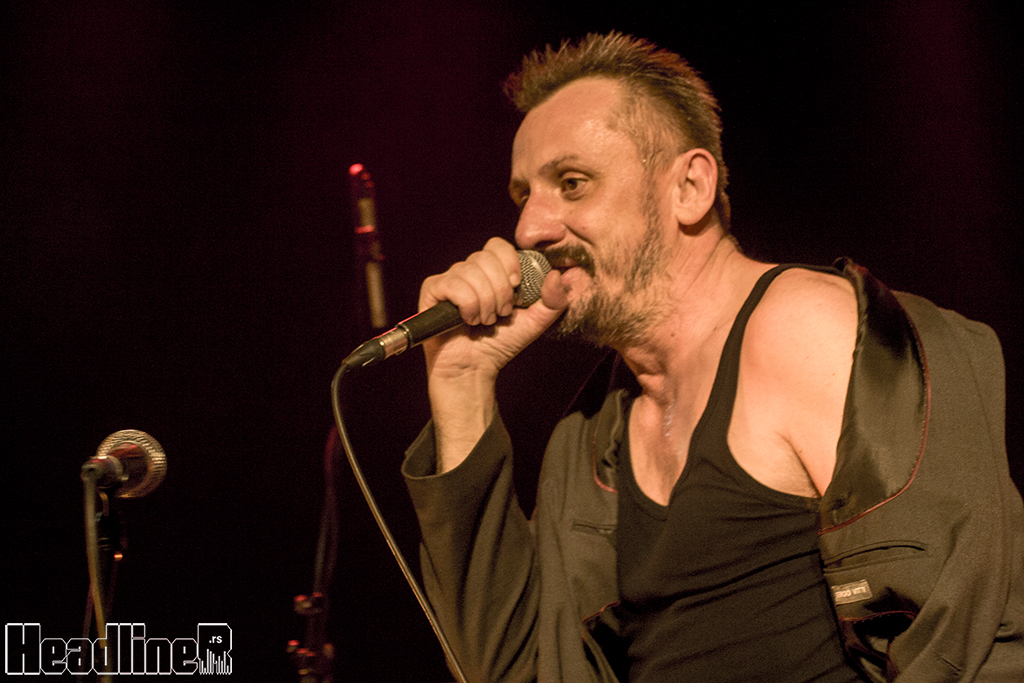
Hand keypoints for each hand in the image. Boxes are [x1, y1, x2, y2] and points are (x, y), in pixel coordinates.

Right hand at [418, 237, 566, 470]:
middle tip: (500, 313)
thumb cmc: (501, 344)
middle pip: (485, 257)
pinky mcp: (432, 290)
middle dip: (500, 290)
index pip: (498, 246)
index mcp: (492, 271)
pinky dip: (468, 305)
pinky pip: (453, 284)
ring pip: (470, 272)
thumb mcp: (536, 321)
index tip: (517, 286)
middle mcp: (469, 270)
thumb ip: (554, 300)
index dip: (510, 262)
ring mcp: (449, 279)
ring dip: (485, 302)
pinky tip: (467, 320)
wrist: (475, 369)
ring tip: (484, 321)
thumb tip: (557, 275)